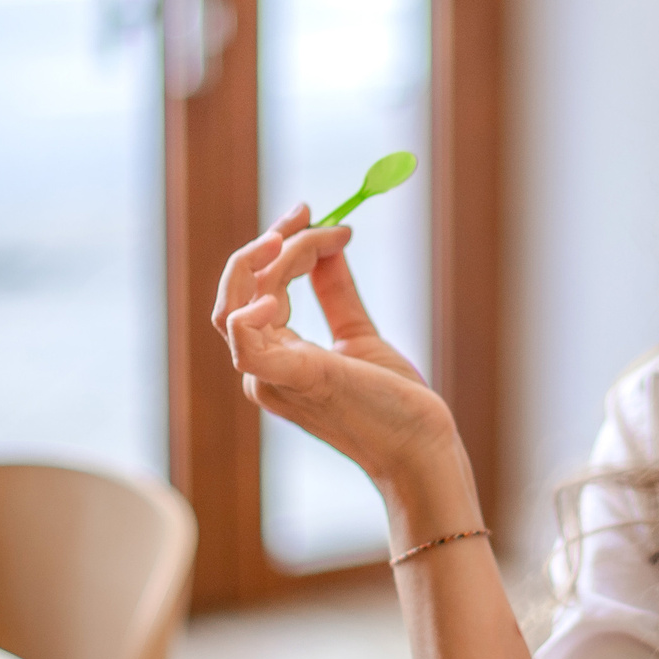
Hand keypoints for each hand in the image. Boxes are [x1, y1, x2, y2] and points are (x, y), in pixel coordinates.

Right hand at [211, 206, 458, 487]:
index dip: (276, 243)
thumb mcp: (357, 333)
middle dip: (268, 242)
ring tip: (318, 236)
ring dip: (276, 259)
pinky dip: (249, 313)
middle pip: (237, 290)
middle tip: (307, 212)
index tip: (310, 212)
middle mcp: (262, 368)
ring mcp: (273, 377)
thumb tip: (329, 242)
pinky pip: (248, 345)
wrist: (421, 446)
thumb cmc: (392, 401)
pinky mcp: (297, 380)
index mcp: (274, 357)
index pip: (251, 289)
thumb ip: (335, 291)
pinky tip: (277, 290)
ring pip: (241, 303)